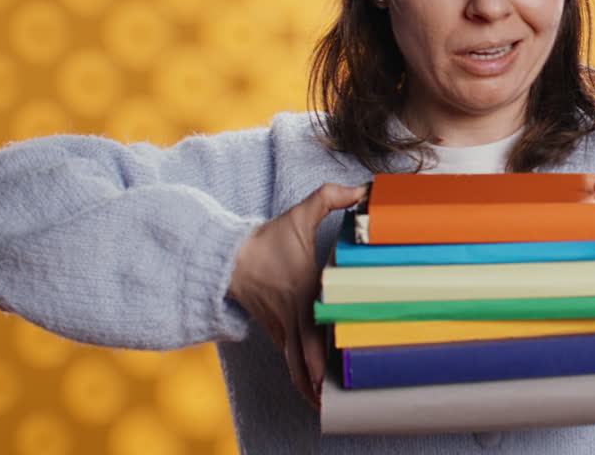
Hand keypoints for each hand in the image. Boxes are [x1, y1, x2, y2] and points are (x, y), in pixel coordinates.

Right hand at [227, 183, 365, 409]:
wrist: (229, 258)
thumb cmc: (269, 239)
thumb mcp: (299, 213)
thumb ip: (331, 197)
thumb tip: (365, 187)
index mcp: (305, 291)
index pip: (317, 326)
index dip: (325, 351)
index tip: (340, 368)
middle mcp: (294, 315)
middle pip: (307, 357)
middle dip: (320, 381)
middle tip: (337, 400)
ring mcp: (282, 328)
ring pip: (296, 365)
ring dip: (309, 386)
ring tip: (325, 407)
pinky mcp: (276, 333)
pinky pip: (290, 360)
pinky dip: (300, 378)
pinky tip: (312, 395)